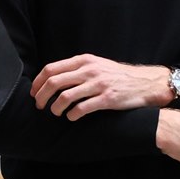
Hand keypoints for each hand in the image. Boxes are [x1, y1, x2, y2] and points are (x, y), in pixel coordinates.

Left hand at [31, 55, 171, 118]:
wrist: (145, 83)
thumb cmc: (118, 76)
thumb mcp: (97, 65)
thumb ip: (78, 68)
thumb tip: (54, 78)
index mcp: (84, 61)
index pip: (51, 69)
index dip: (38, 82)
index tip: (34, 92)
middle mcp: (90, 70)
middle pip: (54, 82)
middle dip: (42, 96)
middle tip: (40, 106)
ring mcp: (98, 84)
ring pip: (65, 97)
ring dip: (55, 108)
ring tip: (56, 113)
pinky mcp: (107, 99)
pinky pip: (82, 108)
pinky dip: (72, 115)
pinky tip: (72, 117)